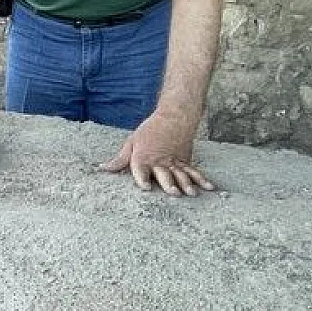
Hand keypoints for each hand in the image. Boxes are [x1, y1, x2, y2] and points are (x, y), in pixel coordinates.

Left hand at [98, 110, 215, 196]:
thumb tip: (103, 169)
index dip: (143, 179)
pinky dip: (202, 179)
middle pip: (164, 174)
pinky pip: (194, 171)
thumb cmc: (148, 131)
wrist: (173, 117)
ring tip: (191, 193)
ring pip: (181, 174)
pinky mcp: (185, 161)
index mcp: (143, 158)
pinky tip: (209, 187)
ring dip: (187, 184)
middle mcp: (159, 161)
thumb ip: (120, 159)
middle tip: (173, 193)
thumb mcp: (131, 143)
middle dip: (169, 184)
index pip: (141, 170)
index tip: (146, 188)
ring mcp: (175, 161)